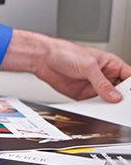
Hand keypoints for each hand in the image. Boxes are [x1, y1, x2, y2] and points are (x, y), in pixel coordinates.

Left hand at [0, 30, 130, 101]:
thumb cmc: (64, 52)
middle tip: (123, 106)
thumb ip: (101, 82)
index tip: (130, 97)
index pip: (129, 78)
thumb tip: (115, 96)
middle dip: (123, 99)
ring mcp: (94, 86)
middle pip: (121, 91)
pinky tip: (99, 112)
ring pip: (109, 100)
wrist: (43, 59)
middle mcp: (104, 76)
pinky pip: (95, 105)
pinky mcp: (84, 95)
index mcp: (110, 64)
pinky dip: (97, 110)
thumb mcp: (87, 65)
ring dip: (110, 106)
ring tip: (112, 111)